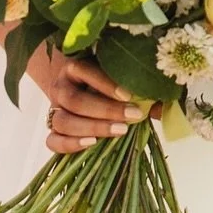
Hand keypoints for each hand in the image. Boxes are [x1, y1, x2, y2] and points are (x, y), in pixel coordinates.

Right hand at [27, 47, 149, 155]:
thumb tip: (162, 104)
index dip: (106, 84)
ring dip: (92, 127)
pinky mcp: (51, 130)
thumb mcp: (116, 75)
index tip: (129, 95)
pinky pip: (52, 141)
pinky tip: (92, 144)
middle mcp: (60, 87)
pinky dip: (70, 145)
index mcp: (74, 67)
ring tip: (120, 131)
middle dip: (105, 110)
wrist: (78, 88)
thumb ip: (135, 87)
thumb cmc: (104, 80)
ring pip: (63, 121)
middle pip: (75, 100)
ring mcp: (54, 109)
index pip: (85, 71)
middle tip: (133, 115)